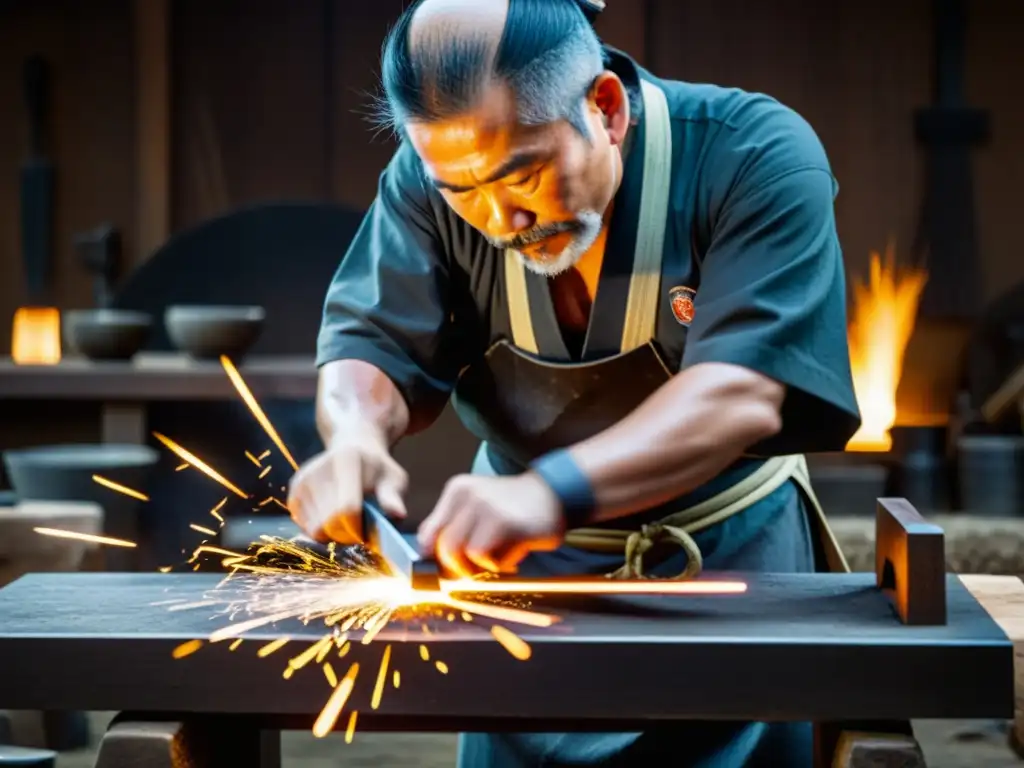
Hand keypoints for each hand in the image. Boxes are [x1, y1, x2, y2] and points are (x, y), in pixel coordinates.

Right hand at [287, 424, 407, 543]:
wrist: (352, 446)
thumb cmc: (377, 469)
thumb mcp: (393, 478)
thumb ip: (392, 497)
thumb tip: (398, 515)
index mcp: (346, 461)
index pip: (347, 507)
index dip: (358, 528)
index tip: (366, 530)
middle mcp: (319, 469)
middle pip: (328, 522)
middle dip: (345, 534)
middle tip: (358, 527)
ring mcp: (303, 480)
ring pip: (315, 528)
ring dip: (332, 533)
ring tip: (346, 518)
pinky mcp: (293, 491)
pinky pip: (305, 527)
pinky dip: (320, 529)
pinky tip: (332, 516)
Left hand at [417, 472, 563, 576]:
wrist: (554, 493)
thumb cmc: (513, 508)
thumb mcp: (477, 507)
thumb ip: (453, 525)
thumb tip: (427, 555)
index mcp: (457, 490)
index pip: (428, 532)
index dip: (435, 556)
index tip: (449, 566)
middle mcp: (468, 495)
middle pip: (443, 547)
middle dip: (457, 567)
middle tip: (476, 570)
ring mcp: (487, 507)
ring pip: (464, 554)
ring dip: (481, 566)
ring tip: (499, 557)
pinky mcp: (506, 523)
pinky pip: (488, 558)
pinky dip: (499, 564)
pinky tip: (514, 553)